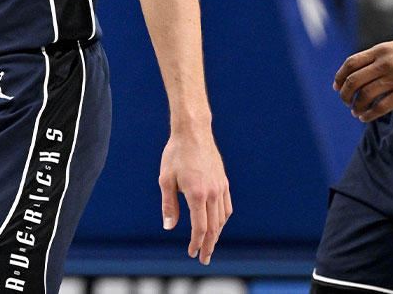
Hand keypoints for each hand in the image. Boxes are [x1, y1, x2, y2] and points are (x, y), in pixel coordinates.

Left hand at [159, 126, 231, 264]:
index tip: (192, 253)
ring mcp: (221, 187)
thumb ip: (169, 205)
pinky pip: (226, 206)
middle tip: (204, 259)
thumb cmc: (176, 154)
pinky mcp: (224, 181)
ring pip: (222, 218)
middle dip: (209, 245)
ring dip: (217, 234)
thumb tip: (169, 227)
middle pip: (214, 227)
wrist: (193, 132)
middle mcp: (213, 193)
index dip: (196, 243)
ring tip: (210, 245)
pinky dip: (223, 219)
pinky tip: (218, 224)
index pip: (200, 227)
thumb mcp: (165, 179)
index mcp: (197, 194)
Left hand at [333, 34, 392, 121]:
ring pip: (365, 94)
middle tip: (345, 101)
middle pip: (354, 80)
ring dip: (356, 105)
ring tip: (355, 111)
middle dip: (345, 93)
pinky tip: (365, 117)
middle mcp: (386, 63)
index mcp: (381, 50)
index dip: (340, 77)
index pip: (351, 64)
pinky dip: (369, 114)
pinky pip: (381, 106)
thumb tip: (356, 72)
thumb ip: (377, 57)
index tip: (336, 87)